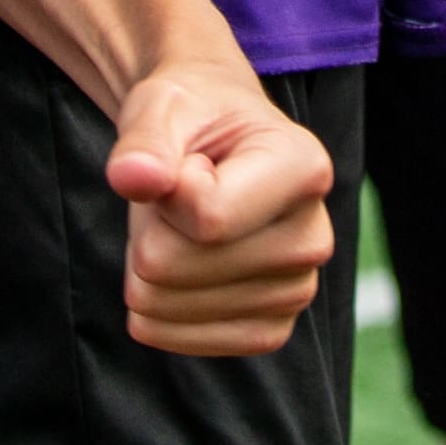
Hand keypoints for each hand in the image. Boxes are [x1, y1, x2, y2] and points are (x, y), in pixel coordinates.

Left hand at [106, 59, 336, 358]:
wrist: (215, 141)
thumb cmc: (190, 115)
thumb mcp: (162, 106)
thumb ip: (144, 140)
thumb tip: (130, 177)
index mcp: (307, 168)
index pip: (207, 217)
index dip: (167, 188)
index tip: (188, 161)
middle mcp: (314, 238)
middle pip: (176, 267)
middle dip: (152, 227)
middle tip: (179, 192)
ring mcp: (296, 291)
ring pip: (165, 304)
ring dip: (151, 260)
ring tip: (184, 221)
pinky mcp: (269, 330)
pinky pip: (175, 338)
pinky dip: (156, 303)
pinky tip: (184, 261)